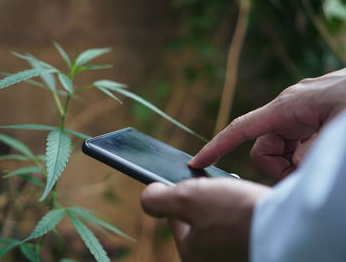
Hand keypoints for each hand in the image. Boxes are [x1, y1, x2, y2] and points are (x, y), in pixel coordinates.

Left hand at [141, 178, 269, 261]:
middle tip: (217, 187)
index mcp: (191, 254)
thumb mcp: (187, 199)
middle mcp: (211, 261)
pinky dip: (242, 213)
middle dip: (206, 200)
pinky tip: (249, 204)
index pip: (174, 219)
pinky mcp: (252, 250)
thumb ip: (159, 199)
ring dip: (225, 204)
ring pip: (221, 223)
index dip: (178, 195)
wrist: (288, 226)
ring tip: (235, 193)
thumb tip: (148, 195)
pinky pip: (239, 228)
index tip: (187, 182)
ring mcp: (233, 257)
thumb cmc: (234, 213)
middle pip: (199, 222)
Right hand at [189, 68, 345, 180]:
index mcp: (287, 107)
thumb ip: (308, 153)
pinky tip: (324, 154)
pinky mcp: (312, 119)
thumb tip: (293, 168)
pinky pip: (297, 143)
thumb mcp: (334, 131)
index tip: (196, 162)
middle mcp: (289, 109)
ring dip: (296, 164)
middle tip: (302, 178)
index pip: (241, 129)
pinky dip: (305, 156)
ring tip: (321, 163)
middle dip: (279, 168)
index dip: (216, 146)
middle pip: (265, 147)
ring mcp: (301, 114)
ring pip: (282, 149)